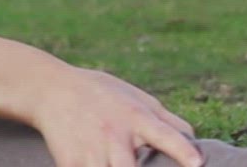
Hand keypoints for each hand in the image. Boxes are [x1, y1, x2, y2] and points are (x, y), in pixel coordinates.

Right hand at [31, 66, 203, 166]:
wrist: (49, 89)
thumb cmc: (101, 94)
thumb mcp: (136, 97)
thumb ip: (168, 122)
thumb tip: (197, 143)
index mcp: (135, 116)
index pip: (163, 134)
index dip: (181, 150)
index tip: (196, 163)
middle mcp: (114, 133)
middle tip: (140, 166)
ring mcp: (90, 149)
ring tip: (116, 166)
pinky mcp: (70, 161)